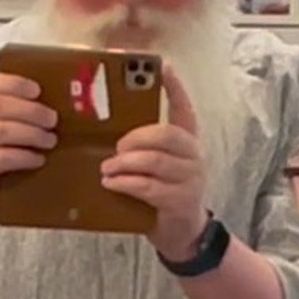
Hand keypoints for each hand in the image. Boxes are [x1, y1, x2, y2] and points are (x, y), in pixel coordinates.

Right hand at [0, 71, 56, 232]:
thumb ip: (13, 107)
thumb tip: (53, 96)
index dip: (14, 84)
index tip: (38, 91)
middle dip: (30, 111)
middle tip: (52, 120)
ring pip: (1, 131)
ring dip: (31, 134)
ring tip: (50, 140)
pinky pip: (1, 158)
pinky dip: (24, 157)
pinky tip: (38, 159)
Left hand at [101, 61, 209, 260]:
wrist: (181, 233)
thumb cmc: (161, 193)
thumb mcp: (155, 166)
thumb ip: (142, 147)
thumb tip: (105, 131)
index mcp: (187, 140)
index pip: (184, 107)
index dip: (174, 86)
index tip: (161, 66)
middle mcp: (193, 155)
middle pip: (167, 134)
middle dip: (137, 137)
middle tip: (116, 145)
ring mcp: (189, 178)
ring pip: (156, 161)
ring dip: (126, 163)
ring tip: (107, 167)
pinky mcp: (179, 201)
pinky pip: (149, 187)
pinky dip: (126, 183)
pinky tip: (110, 183)